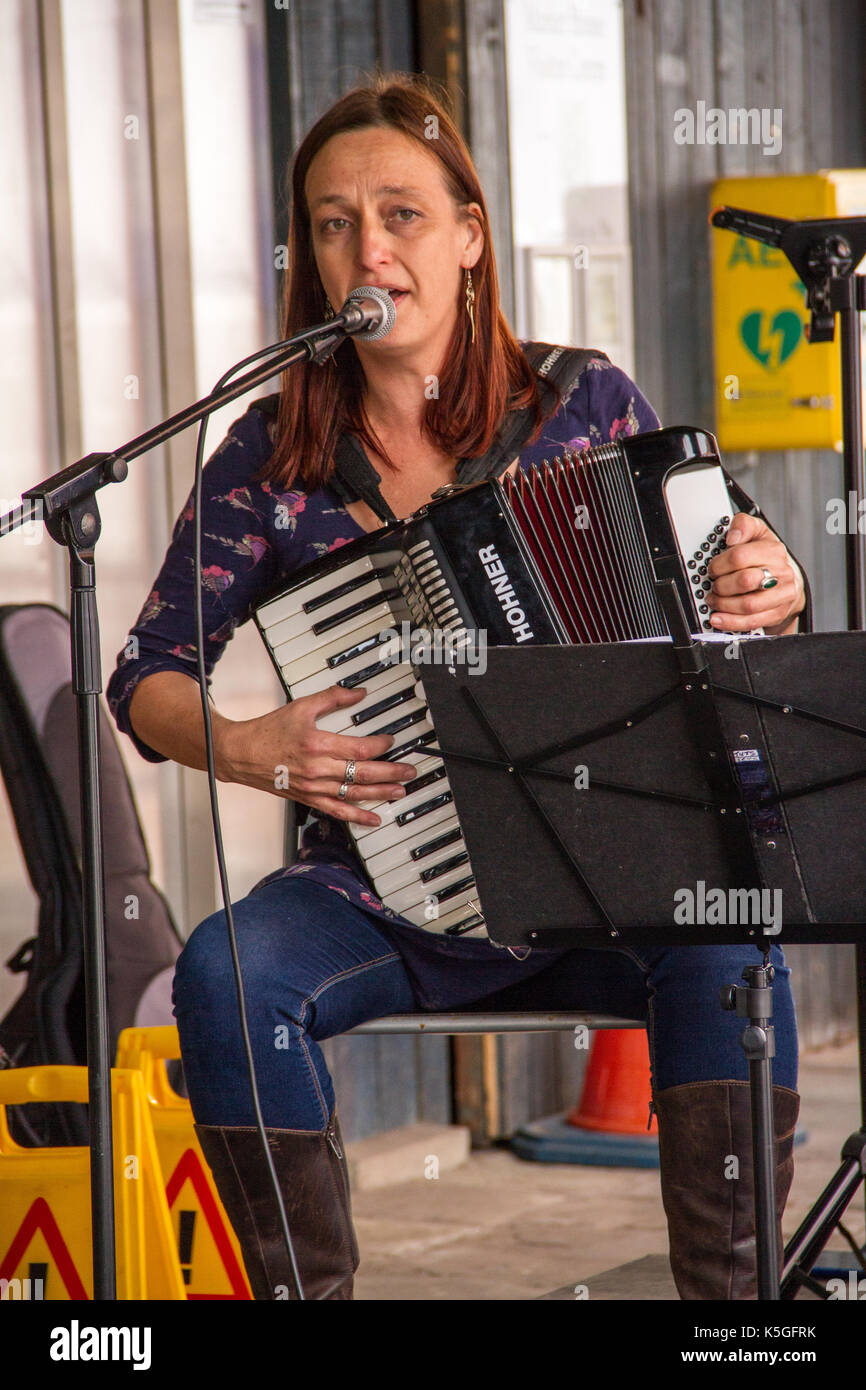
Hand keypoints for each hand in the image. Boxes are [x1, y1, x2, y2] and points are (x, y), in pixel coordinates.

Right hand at [215, 685, 416, 826]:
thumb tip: (358, 693)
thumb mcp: (302, 707)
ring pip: (354, 794)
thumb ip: (332, 697)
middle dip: (391, 773)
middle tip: (409, 771)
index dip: (381, 745)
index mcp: (317, 743)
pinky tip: (373, 819)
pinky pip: (337, 811)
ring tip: (400, 791)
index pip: (359, 748)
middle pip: (362, 773)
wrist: (240, 753)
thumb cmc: (268, 731)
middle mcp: (317, 768)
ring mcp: (313, 787)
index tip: (392, 741)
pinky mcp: (308, 798)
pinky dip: (357, 817)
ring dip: (380, 794)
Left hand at [705, 512, 804, 634]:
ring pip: (748, 604)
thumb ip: (744, 525)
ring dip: (724, 605)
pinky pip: (752, 622)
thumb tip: (733, 536)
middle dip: (721, 585)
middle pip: (745, 581)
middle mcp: (781, 572)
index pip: (740, 556)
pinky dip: (730, 622)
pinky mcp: (778, 613)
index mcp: (773, 550)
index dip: (719, 564)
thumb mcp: (758, 534)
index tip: (712, 568)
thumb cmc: (767, 557)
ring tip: (713, 601)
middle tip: (713, 586)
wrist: (789, 581)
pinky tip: (718, 618)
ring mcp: (782, 594)